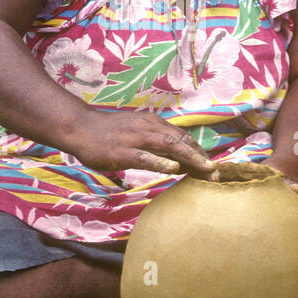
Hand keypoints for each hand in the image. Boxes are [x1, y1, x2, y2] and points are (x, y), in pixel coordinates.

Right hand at [66, 110, 218, 179]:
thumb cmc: (108, 133)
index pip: (182, 138)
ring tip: (206, 169)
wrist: (81, 127)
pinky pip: (145, 157)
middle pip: (182, 142)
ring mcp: (136, 139)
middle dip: (201, 158)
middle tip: (216, 174)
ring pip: (169, 146)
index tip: (212, 167)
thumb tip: (174, 160)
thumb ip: (155, 143)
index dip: (199, 152)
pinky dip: (161, 162)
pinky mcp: (123, 151)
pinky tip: (173, 170)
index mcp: (153, 124)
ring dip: (190, 158)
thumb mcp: (136, 132)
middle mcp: (149, 128)